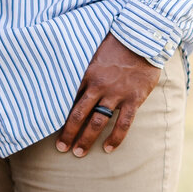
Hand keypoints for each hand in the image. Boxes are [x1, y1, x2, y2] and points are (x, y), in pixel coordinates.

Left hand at [56, 35, 161, 156]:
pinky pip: (123, 123)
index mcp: (87, 74)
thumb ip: (83, 65)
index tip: (49, 125)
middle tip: (61, 147)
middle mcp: (99, 86)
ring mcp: (116, 94)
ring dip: (86, 139)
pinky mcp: (133, 99)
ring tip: (78, 153)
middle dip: (68, 133)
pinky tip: (108, 149)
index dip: (58, 113)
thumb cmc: (117, 43)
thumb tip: (65, 71)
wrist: (144, 38)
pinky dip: (116, 138)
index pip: (68, 98)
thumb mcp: (94, 50)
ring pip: (97, 121)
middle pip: (78, 114)